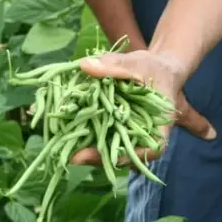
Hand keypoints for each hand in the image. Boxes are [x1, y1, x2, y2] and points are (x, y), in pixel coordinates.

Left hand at [70, 50, 216, 165]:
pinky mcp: (110, 129)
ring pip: (107, 148)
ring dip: (86, 147)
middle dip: (98, 156)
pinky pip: (97, 134)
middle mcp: (141, 138)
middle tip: (75, 157)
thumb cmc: (154, 69)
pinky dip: (82, 131)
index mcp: (158, 128)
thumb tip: (85, 66)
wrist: (153, 69)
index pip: (151, 150)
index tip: (109, 155)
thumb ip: (116, 66)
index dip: (130, 157)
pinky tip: (63, 127)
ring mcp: (124, 136)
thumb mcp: (139, 64)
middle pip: (123, 155)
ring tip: (64, 143)